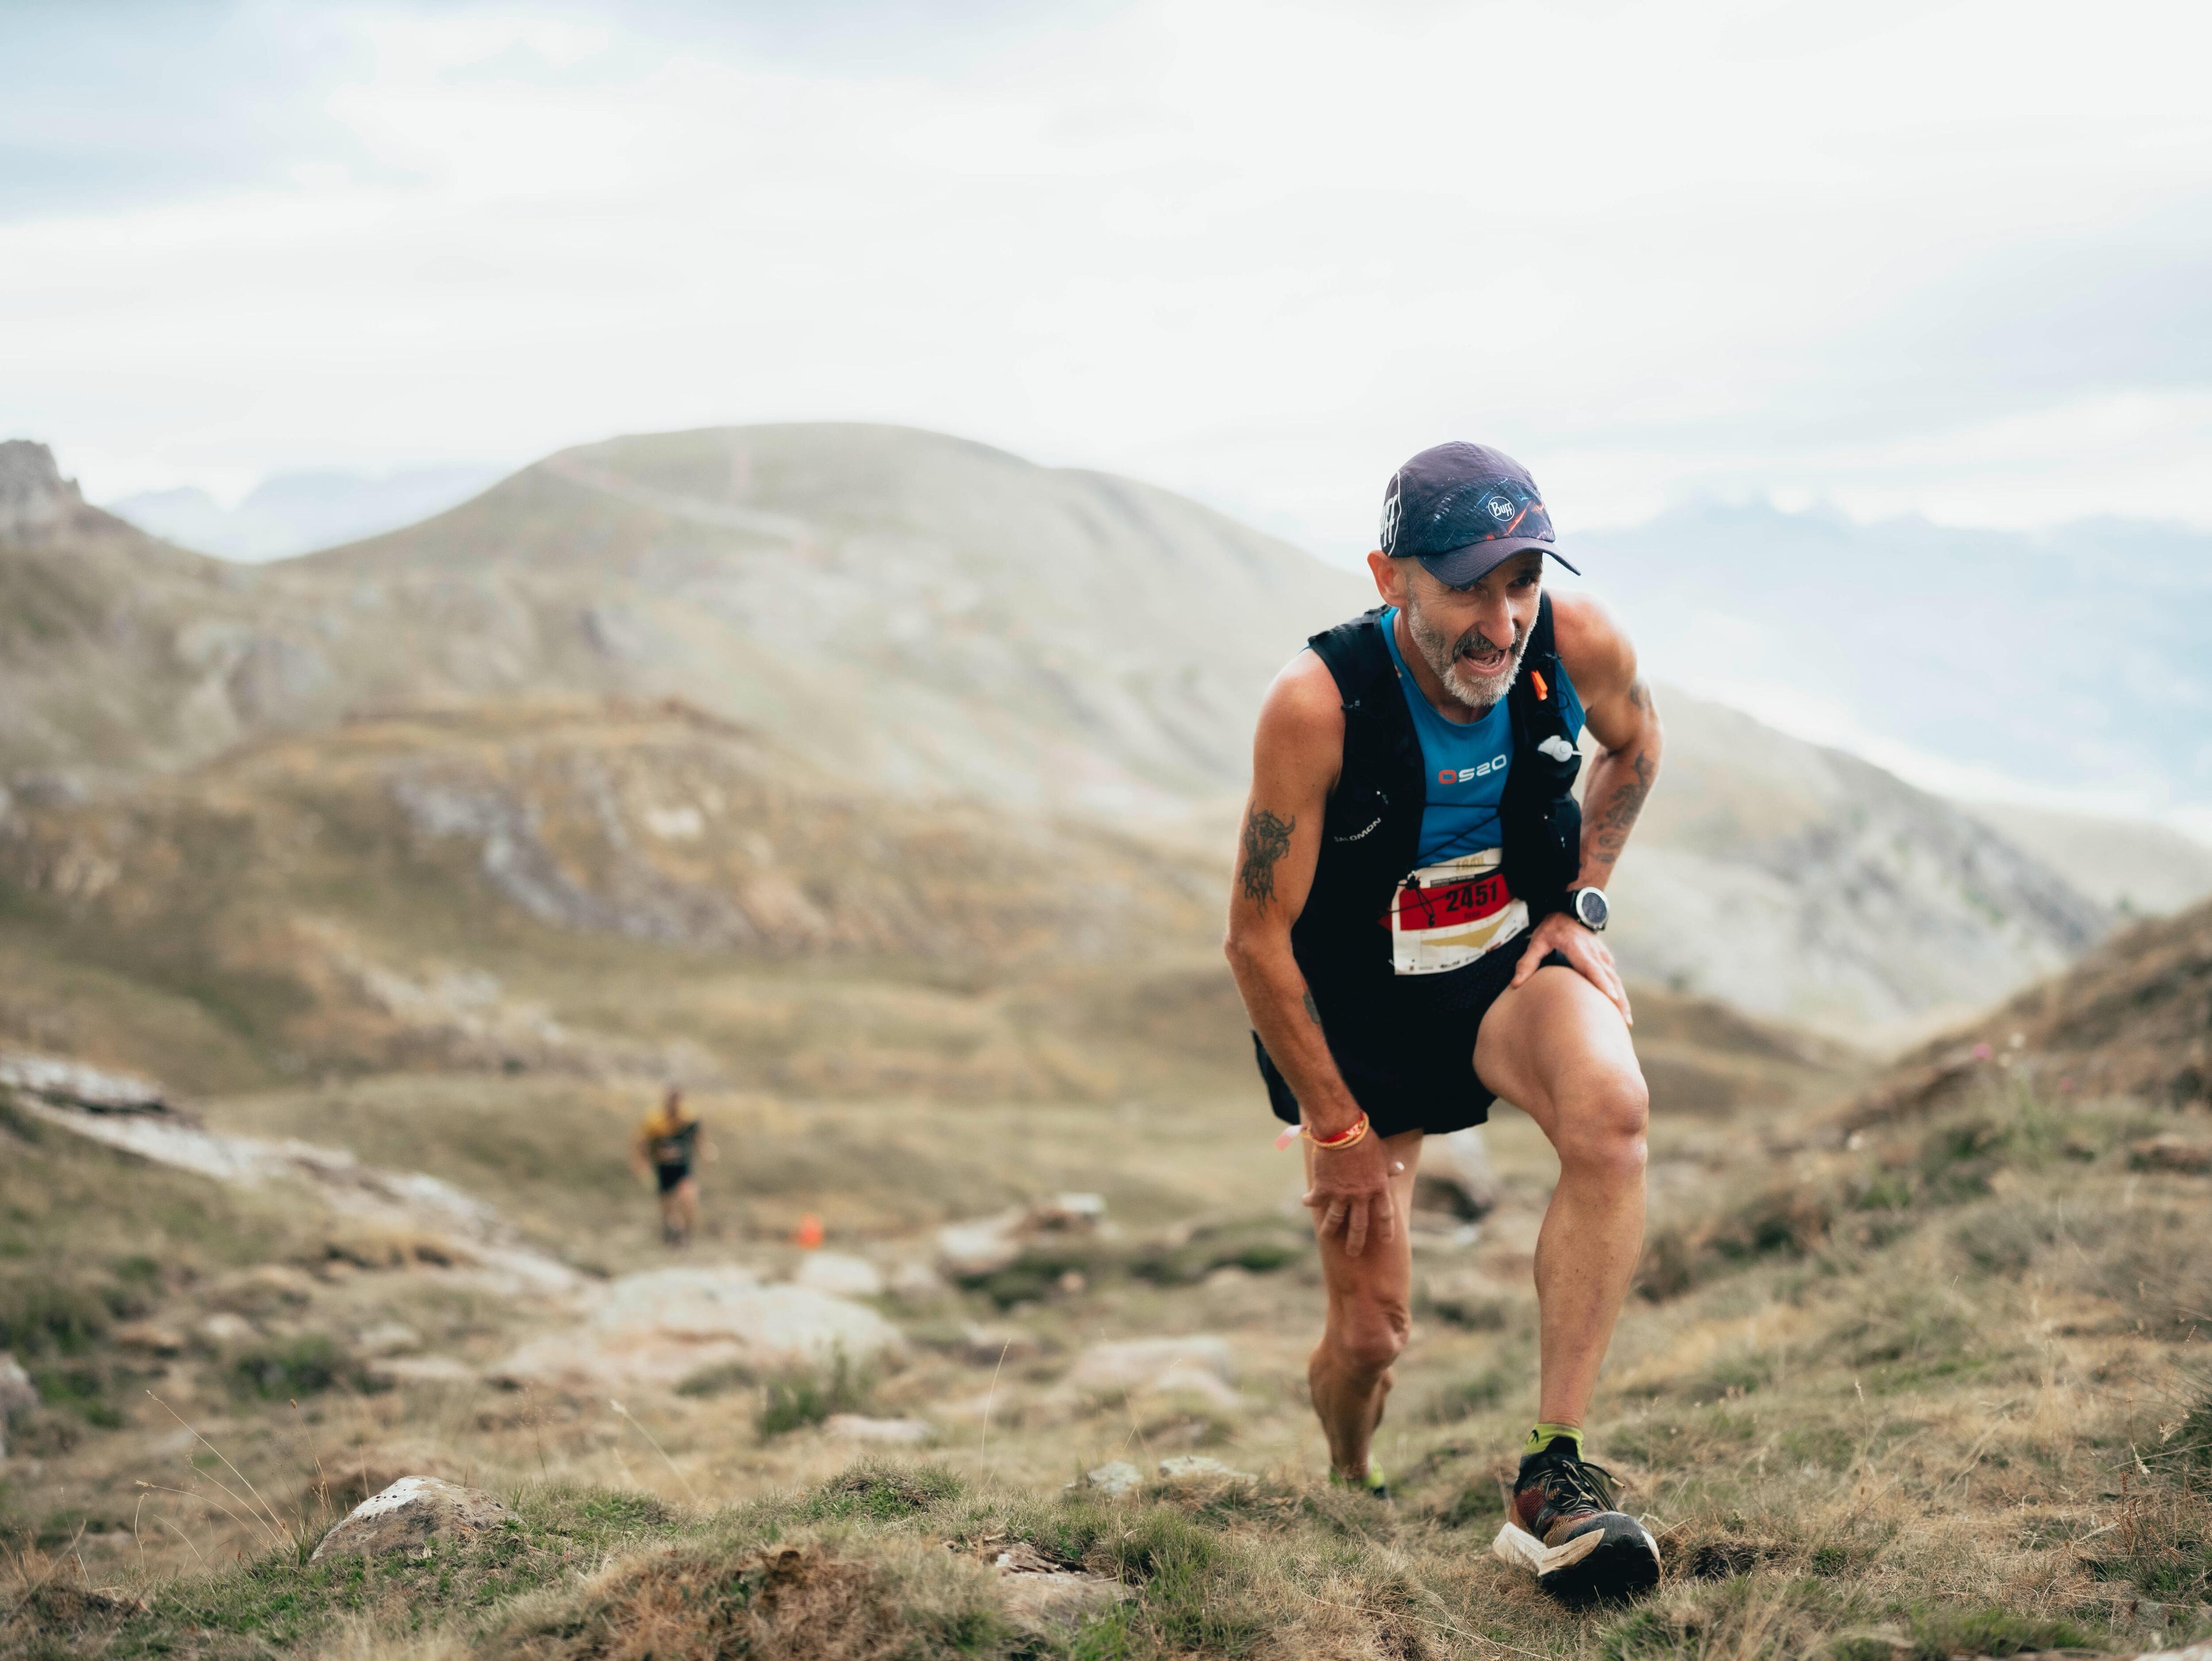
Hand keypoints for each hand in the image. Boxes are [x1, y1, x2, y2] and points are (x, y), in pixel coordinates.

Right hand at [1302, 1129, 1396, 1257]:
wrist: (1342, 1131)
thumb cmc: (1365, 1138)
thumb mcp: (1382, 1153)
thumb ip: (1389, 1166)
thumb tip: (1400, 1169)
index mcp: (1379, 1188)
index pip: (1384, 1215)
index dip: (1385, 1229)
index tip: (1385, 1241)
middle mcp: (1361, 1196)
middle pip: (1360, 1226)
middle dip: (1356, 1242)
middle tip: (1353, 1254)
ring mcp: (1342, 1194)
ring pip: (1336, 1219)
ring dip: (1330, 1230)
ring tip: (1325, 1237)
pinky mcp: (1324, 1188)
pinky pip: (1315, 1201)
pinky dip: (1309, 1201)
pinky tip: (1305, 1202)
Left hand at [1511, 908, 1632, 1025]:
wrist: (1570, 911)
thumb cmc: (1552, 927)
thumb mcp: (1537, 941)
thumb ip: (1527, 961)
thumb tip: (1516, 984)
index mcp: (1578, 948)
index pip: (1592, 968)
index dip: (1603, 984)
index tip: (1613, 998)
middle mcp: (1594, 953)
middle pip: (1610, 979)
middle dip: (1619, 1000)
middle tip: (1624, 1022)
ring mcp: (1602, 955)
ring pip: (1615, 979)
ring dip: (1622, 1000)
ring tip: (1626, 1022)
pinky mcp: (1605, 958)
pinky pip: (1614, 977)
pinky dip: (1618, 992)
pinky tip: (1620, 1009)